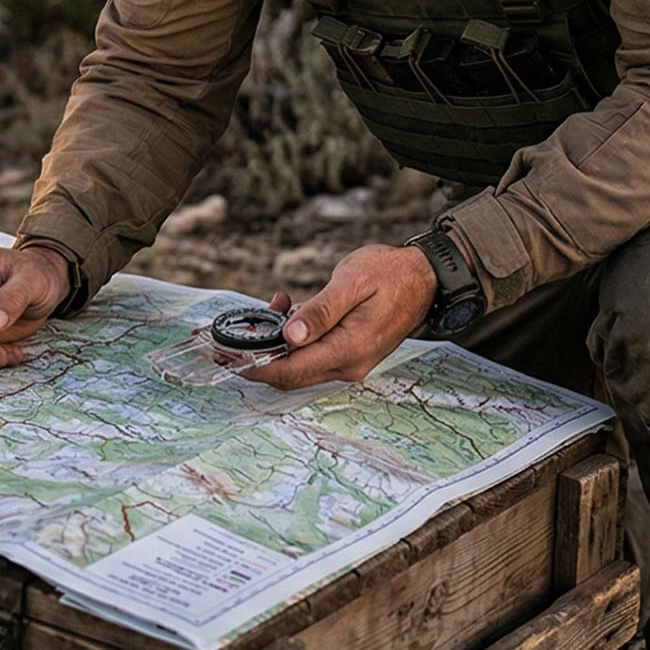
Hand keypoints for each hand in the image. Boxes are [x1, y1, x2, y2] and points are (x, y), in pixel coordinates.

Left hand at [246, 243, 438, 389]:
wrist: (424, 278)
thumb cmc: (391, 274)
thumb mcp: (352, 282)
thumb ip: (321, 311)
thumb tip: (290, 337)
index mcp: (348, 350)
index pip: (290, 370)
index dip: (254, 364)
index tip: (225, 354)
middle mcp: (348, 365)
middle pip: (289, 375)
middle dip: (257, 357)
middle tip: (229, 334)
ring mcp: (350, 362)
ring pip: (299, 366)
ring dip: (275, 344)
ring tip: (271, 306)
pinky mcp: (349, 354)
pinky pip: (312, 356)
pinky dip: (293, 340)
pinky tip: (288, 310)